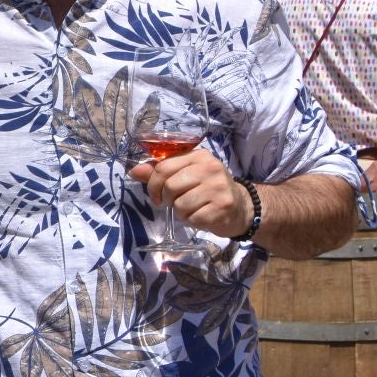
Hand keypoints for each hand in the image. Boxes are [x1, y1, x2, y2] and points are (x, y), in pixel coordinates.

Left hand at [128, 149, 248, 237]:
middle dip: (167, 199)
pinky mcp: (222, 208)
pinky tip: (202, 216)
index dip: (153, 184)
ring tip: (192, 208)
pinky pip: (192, 218)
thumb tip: (134, 171)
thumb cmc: (208, 189)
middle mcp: (211, 169)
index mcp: (199, 156)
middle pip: (169, 186)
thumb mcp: (186, 175)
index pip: (163, 167)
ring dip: (180, 212)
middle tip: (176, 202)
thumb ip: (160, 172)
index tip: (156, 195)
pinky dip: (192, 221)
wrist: (241, 208)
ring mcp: (219, 189)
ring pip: (179, 204)